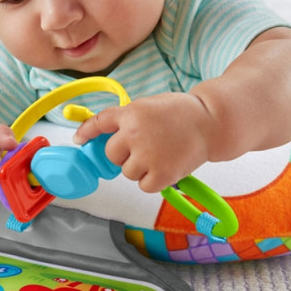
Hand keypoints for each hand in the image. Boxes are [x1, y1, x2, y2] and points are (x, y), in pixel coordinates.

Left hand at [73, 93, 214, 192]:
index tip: (79, 140)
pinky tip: (166, 166)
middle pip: (111, 155)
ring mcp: (147, 155)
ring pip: (127, 172)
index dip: (86, 132)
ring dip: (139, 168)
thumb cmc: (181, 113)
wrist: (211, 122)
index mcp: (131, 113)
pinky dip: (152, 181)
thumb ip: (127, 119)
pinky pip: (143, 185)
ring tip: (161, 154)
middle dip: (123, 154)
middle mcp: (134, 134)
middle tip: (145, 147)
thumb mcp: (148, 105)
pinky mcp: (160, 174)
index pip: (100, 123)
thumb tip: (105, 137)